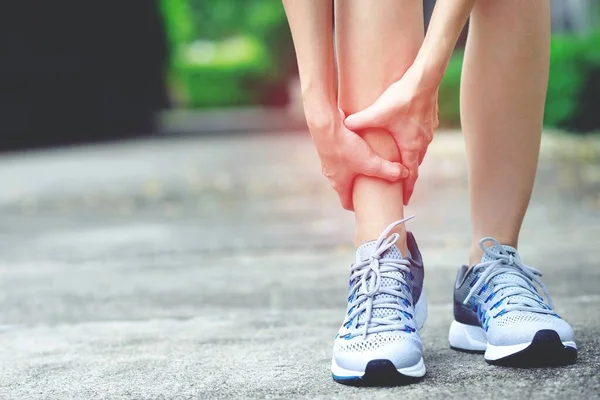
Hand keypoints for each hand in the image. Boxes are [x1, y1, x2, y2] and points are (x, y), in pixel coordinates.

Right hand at [310, 109, 408, 210]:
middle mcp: (331, 173)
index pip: (347, 202)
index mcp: (339, 183)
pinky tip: (361, 145)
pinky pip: (341, 155)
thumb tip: (405, 174)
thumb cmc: (346, 147)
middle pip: (346, 186)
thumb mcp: (371, 162)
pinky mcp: (329, 145)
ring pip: (343, 170)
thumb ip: (388, 170)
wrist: (325, 125)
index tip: (369, 206)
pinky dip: (351, 154)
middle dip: (359, 188)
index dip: (359, 206)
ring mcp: (328, 159)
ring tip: (370, 164)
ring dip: (355, 170)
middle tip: (374, 186)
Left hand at [344, 67, 438, 204]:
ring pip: (418, 151)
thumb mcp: (377, 113)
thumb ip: (359, 121)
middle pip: (414, 165)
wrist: (425, 78)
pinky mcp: (429, 121)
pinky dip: (414, 144)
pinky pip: (420, 138)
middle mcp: (422, 142)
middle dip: (407, 176)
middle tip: (400, 187)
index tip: (404, 201)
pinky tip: (406, 139)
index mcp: (411, 147)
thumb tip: (344, 125)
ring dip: (410, 159)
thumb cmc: (402, 98)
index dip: (407, 189)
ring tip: (402, 166)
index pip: (410, 175)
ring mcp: (428, 132)